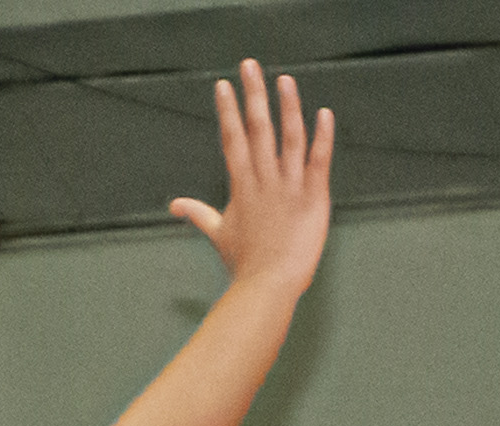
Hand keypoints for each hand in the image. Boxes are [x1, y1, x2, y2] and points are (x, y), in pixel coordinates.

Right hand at [168, 61, 329, 298]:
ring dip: (288, 107)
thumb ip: (198, 214)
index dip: (228, 111)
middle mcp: (264, 180)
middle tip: (250, 65)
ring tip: (285, 80)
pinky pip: (320, 161)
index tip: (223, 85)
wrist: (269, 286)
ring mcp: (290, 187)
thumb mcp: (219, 234)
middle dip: (253, 94)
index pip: (233, 139)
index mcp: (241, 185)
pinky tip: (324, 114)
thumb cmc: (245, 264)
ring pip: (289, 138)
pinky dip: (323, 137)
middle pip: (258, 128)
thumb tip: (175, 206)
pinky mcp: (314, 198)